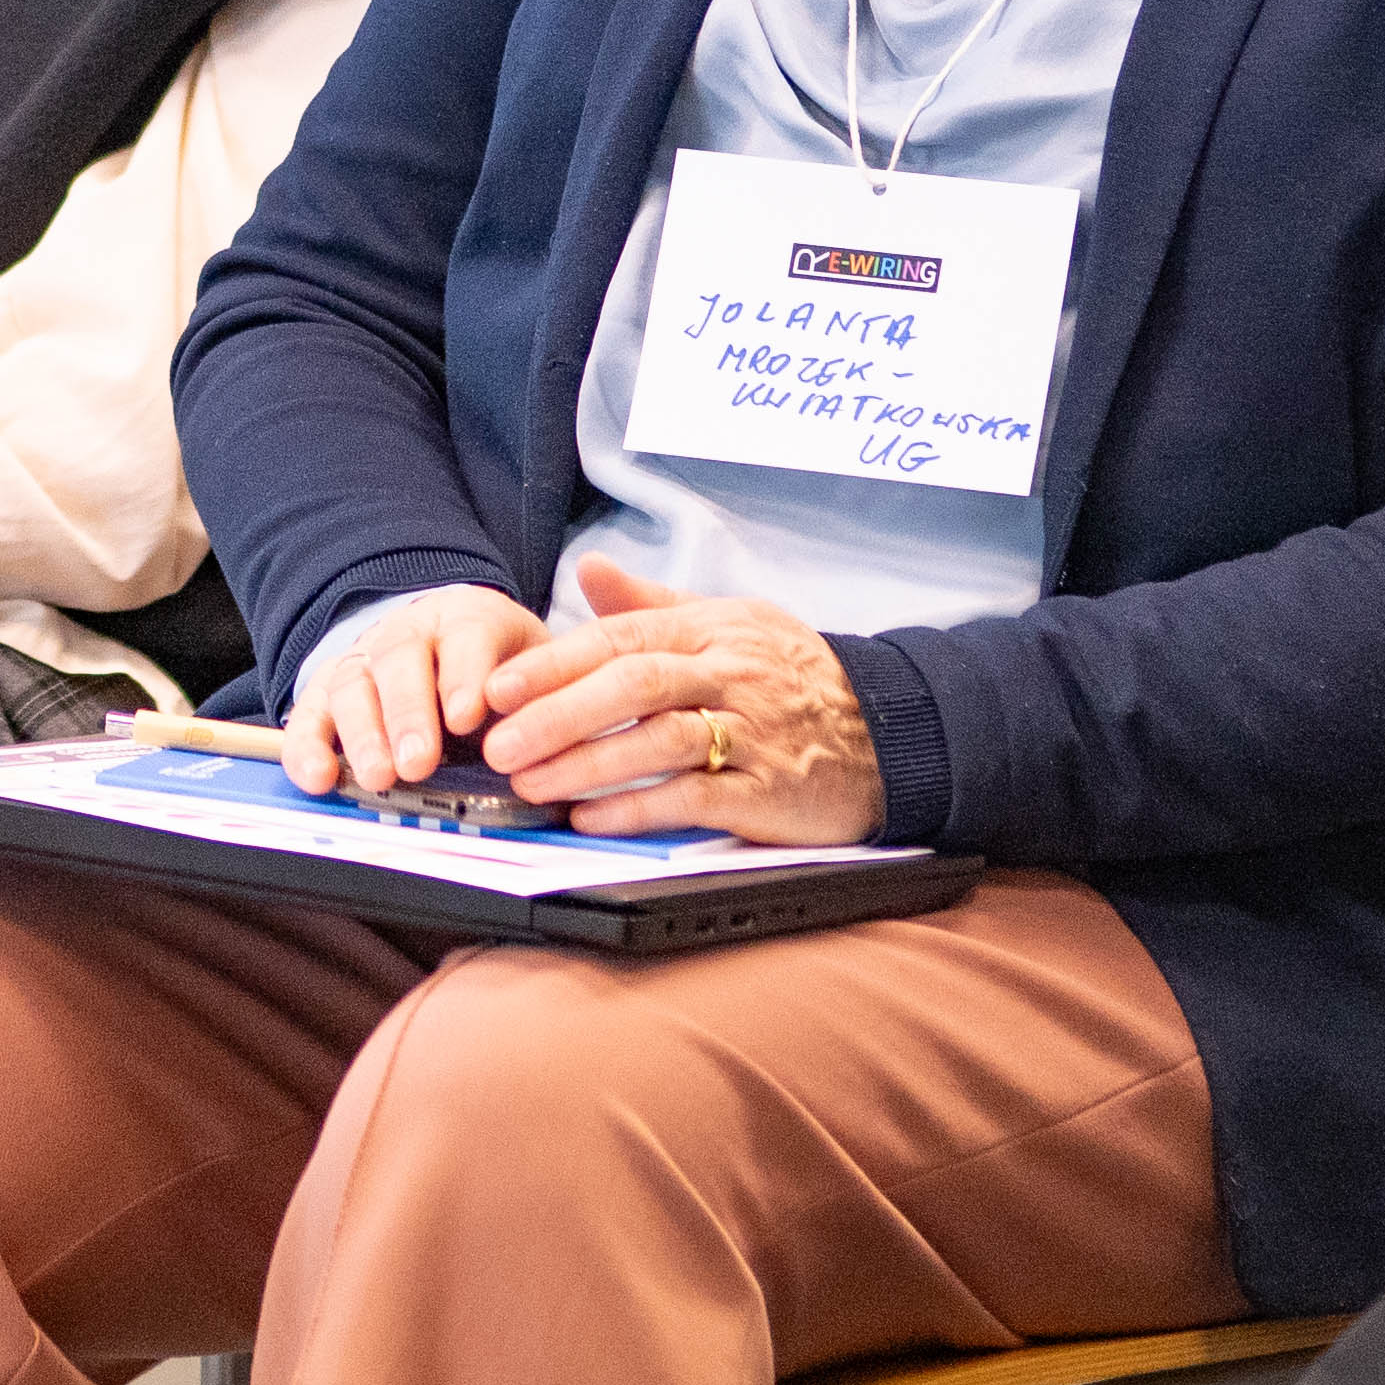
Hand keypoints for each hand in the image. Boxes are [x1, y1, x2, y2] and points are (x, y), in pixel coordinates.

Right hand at [283, 583, 549, 795]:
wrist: (454, 642)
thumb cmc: (501, 670)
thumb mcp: (535, 670)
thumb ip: (542, 699)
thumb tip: (552, 745)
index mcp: (468, 618)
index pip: (467, 636)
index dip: (464, 676)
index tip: (467, 718)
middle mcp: (410, 631)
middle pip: (400, 660)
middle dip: (408, 713)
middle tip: (418, 762)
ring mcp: (364, 659)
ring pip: (353, 684)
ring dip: (362, 735)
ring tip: (378, 779)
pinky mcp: (330, 691)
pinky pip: (310, 714)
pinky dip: (307, 746)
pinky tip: (317, 778)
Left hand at [474, 557, 885, 843]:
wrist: (889, 731)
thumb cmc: (792, 678)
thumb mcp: (729, 622)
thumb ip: (652, 602)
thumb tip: (587, 566)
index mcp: (711, 630)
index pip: (620, 638)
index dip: (553, 663)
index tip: (495, 689)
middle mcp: (730, 675)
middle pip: (634, 685)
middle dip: (558, 714)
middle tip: (497, 744)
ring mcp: (753, 734)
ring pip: (661, 741)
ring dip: (588, 764)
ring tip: (530, 784)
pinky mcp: (770, 792)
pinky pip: (698, 798)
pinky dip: (642, 808)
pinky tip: (594, 818)